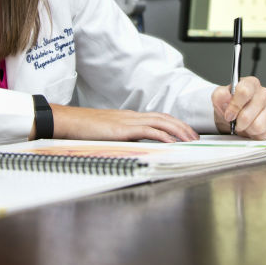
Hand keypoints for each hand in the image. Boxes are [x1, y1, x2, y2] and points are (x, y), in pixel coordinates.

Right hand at [48, 105, 198, 142]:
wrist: (68, 122)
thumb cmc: (84, 129)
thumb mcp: (108, 134)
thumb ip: (122, 138)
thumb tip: (135, 147)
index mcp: (130, 118)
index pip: (159, 117)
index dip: (175, 124)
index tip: (187, 133)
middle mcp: (132, 117)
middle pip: (165, 118)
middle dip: (183, 127)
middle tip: (197, 138)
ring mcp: (128, 122)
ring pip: (161, 122)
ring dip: (178, 131)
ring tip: (191, 141)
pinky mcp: (123, 129)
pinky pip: (148, 131)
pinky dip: (163, 136)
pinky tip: (172, 143)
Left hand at [212, 76, 265, 139]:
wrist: (235, 118)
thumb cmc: (229, 107)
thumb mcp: (219, 100)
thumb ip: (220, 96)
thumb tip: (226, 95)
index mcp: (250, 84)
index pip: (244, 91)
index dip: (235, 106)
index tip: (229, 115)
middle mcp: (264, 93)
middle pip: (250, 112)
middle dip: (239, 121)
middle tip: (236, 122)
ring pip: (258, 125)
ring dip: (248, 129)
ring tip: (244, 125)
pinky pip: (265, 133)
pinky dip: (255, 135)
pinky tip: (252, 129)